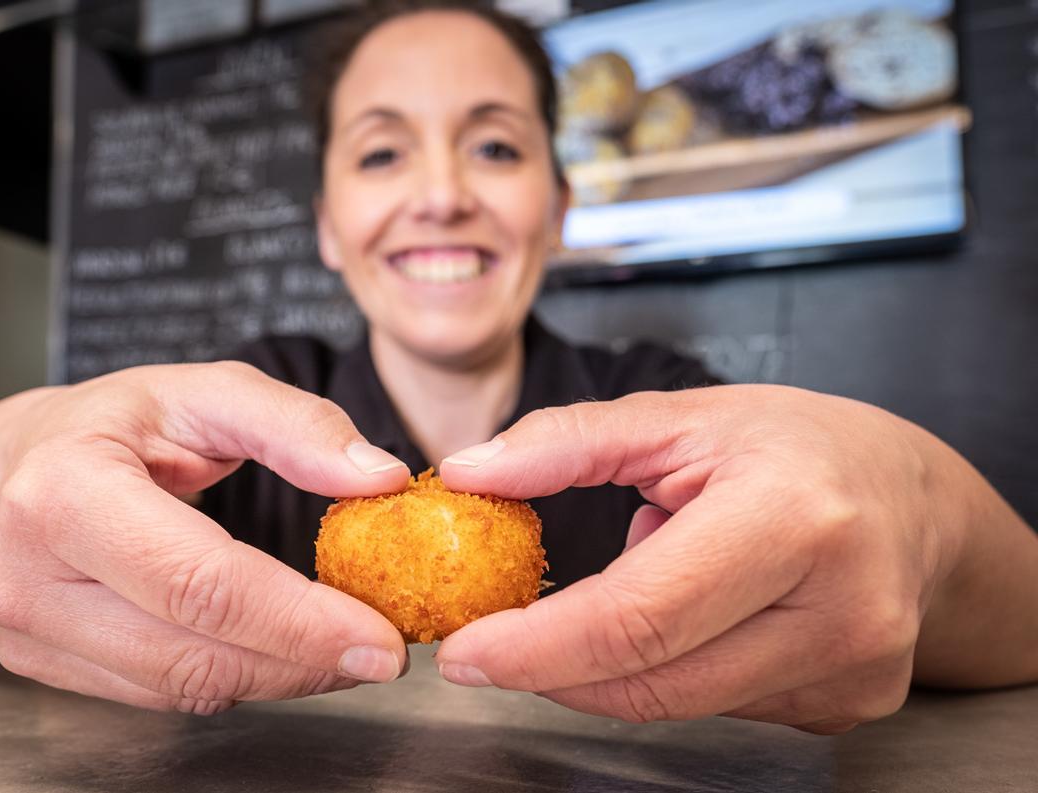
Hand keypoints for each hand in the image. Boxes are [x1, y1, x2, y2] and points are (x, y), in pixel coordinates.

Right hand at [0, 362, 410, 713]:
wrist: (23, 463)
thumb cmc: (121, 423)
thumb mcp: (209, 392)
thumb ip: (300, 426)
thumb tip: (380, 479)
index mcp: (63, 490)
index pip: (198, 582)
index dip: (299, 621)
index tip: (380, 640)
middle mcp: (26, 570)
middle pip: (192, 650)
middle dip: (304, 661)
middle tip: (382, 651)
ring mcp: (24, 628)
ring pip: (180, 685)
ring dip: (278, 676)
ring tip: (340, 644)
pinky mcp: (38, 662)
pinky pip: (158, 692)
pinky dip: (233, 677)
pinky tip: (276, 648)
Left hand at [436, 385, 959, 733]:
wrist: (912, 498)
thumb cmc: (796, 446)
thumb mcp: (681, 416)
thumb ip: (567, 442)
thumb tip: (470, 472)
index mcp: (795, 520)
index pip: (640, 617)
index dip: (539, 647)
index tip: (466, 652)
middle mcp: (841, 611)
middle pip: (654, 681)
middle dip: (554, 671)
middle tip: (495, 642)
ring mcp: (852, 673)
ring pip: (680, 703)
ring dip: (613, 665)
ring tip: (626, 587)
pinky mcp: (846, 707)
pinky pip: (717, 706)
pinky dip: (671, 668)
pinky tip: (686, 614)